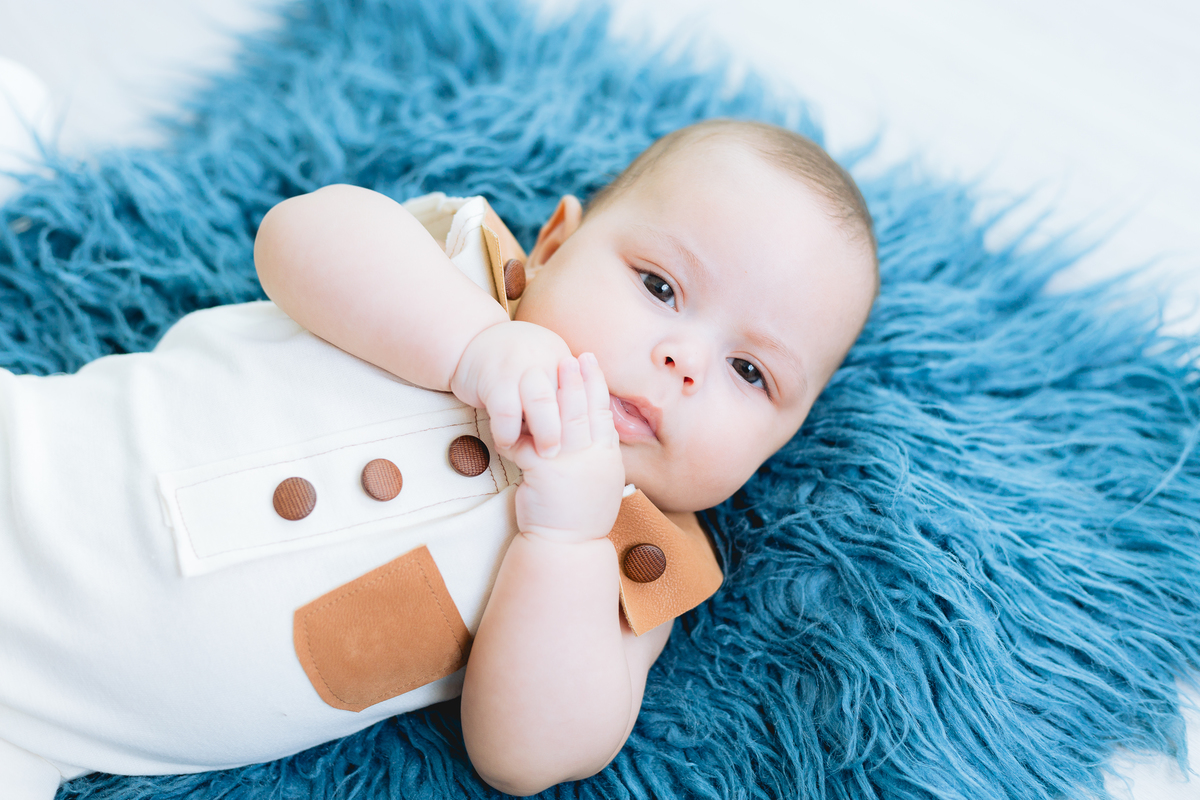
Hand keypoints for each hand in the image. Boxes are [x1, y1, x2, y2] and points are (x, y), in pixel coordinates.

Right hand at [451, 321, 573, 454]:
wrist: (471, 339)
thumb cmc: (513, 364)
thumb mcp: (544, 367)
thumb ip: (563, 390)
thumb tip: (590, 425)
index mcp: (563, 357)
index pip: (583, 394)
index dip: (583, 421)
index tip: (579, 444)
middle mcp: (546, 357)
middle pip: (568, 397)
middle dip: (566, 430)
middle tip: (558, 453)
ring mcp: (522, 365)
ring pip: (541, 403)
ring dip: (542, 433)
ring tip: (537, 453)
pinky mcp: (495, 376)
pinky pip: (507, 412)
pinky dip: (508, 433)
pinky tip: (506, 442)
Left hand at [504, 354, 624, 541]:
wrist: (567, 545)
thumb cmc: (579, 514)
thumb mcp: (600, 479)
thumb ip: (596, 452)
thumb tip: (592, 427)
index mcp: (607, 458)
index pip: (604, 413)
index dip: (597, 384)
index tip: (591, 360)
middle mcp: (592, 457)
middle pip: (585, 409)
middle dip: (578, 379)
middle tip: (572, 354)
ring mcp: (570, 464)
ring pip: (563, 419)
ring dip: (558, 390)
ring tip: (551, 366)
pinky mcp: (544, 473)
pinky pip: (529, 441)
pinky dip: (520, 425)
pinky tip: (513, 407)